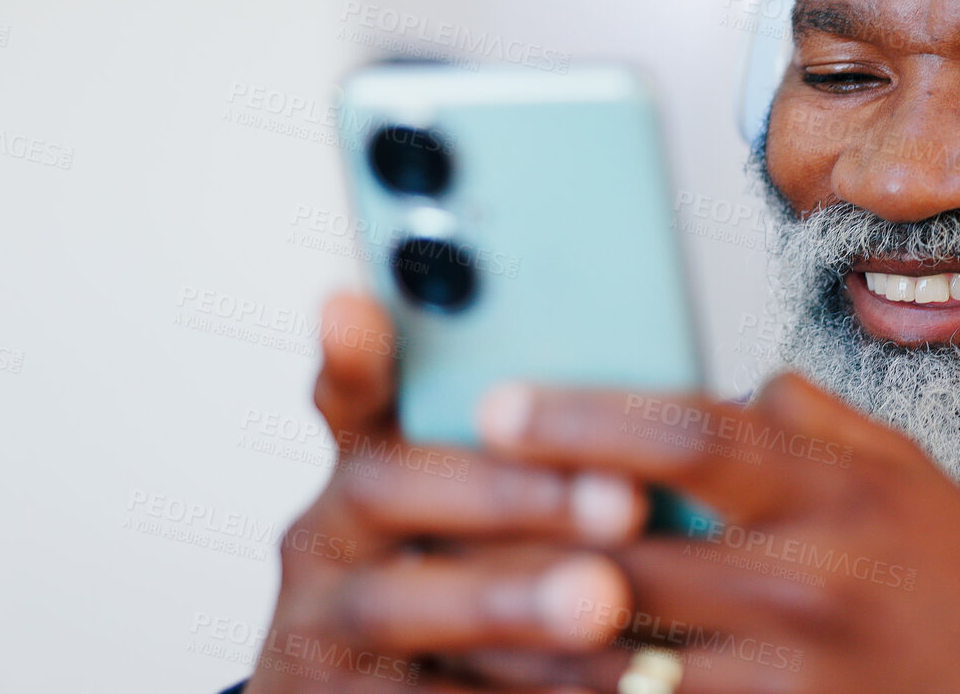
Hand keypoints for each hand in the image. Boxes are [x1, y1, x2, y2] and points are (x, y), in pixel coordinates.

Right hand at [242, 293, 650, 693]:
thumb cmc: (465, 591)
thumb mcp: (487, 507)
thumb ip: (537, 451)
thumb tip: (638, 419)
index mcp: (365, 467)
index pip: (350, 392)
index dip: (353, 354)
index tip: (357, 305)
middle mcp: (327, 537)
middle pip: (387, 491)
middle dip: (508, 493)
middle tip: (621, 502)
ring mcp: (321, 627)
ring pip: (401, 605)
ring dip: (511, 599)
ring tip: (606, 601)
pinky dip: (506, 692)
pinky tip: (591, 681)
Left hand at [471, 373, 959, 693]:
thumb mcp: (911, 481)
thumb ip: (815, 425)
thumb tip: (727, 388)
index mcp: (837, 492)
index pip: (688, 432)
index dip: (582, 414)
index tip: (499, 405)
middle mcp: (811, 578)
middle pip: (625, 545)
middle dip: (517, 522)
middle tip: (429, 501)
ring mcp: (793, 674)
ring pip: (617, 654)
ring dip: (526, 630)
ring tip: (446, 603)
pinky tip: (530, 687)